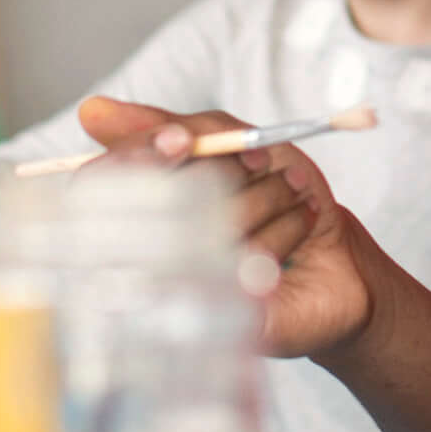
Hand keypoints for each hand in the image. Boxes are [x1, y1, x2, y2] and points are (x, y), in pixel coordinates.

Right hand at [65, 97, 382, 361]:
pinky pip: (250, 263)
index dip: (136, 159)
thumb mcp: (233, 145)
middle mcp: (149, 263)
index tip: (182, 139)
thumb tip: (93, 111)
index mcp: (139, 215)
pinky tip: (302, 221)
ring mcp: (186, 297)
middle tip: (261, 157)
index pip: (99, 188)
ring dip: (267, 193)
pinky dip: (286, 227)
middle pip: (157, 207)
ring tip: (293, 189)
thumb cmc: (276, 201)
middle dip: (220, 169)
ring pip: (213, 227)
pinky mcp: (227, 319)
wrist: (337, 261)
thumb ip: (175, 128)